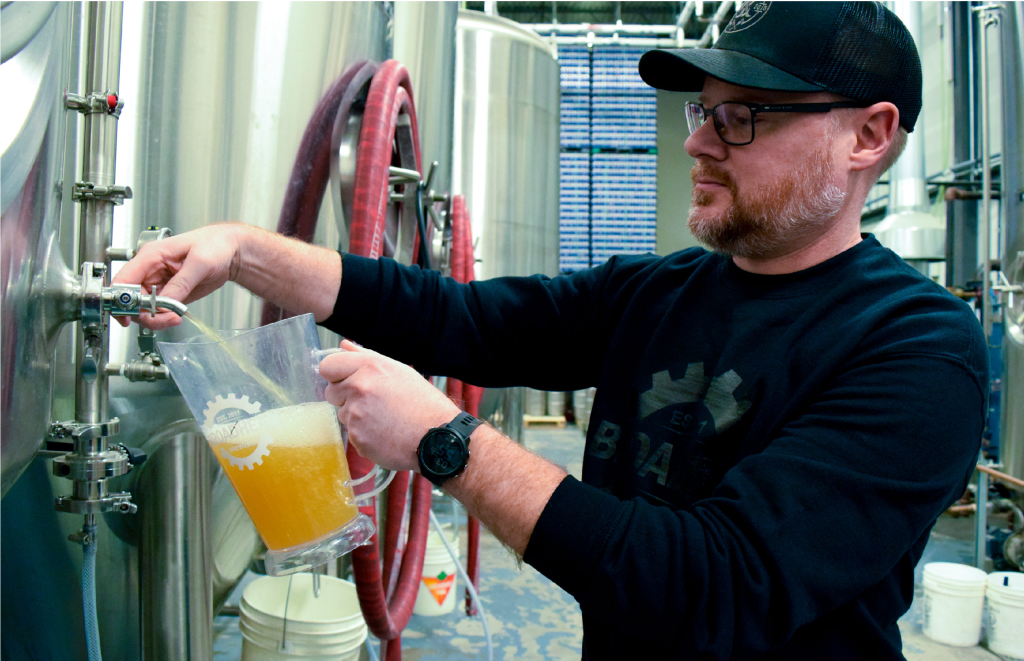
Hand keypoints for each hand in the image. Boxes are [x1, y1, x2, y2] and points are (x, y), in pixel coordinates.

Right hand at [111, 223, 246, 329]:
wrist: (230, 252)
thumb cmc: (215, 245)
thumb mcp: (200, 262)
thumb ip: (181, 283)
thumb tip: (164, 302)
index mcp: (151, 255)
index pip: (123, 279)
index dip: (120, 300)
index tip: (128, 316)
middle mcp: (150, 270)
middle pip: (131, 299)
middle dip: (143, 313)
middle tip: (165, 319)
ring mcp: (158, 283)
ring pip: (142, 308)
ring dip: (155, 318)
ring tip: (174, 317)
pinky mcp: (169, 293)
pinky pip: (157, 310)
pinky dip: (164, 317)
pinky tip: (176, 315)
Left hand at [320, 340, 459, 471]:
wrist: (437, 438)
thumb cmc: (422, 403)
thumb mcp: (398, 371)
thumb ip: (366, 357)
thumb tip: (344, 345)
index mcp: (369, 367)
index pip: (328, 366)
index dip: (335, 375)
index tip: (345, 381)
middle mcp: (359, 387)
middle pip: (330, 392)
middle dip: (345, 397)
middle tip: (372, 403)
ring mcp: (356, 414)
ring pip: (342, 414)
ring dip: (357, 417)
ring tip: (384, 419)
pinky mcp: (357, 437)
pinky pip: (352, 434)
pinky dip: (364, 435)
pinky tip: (384, 433)